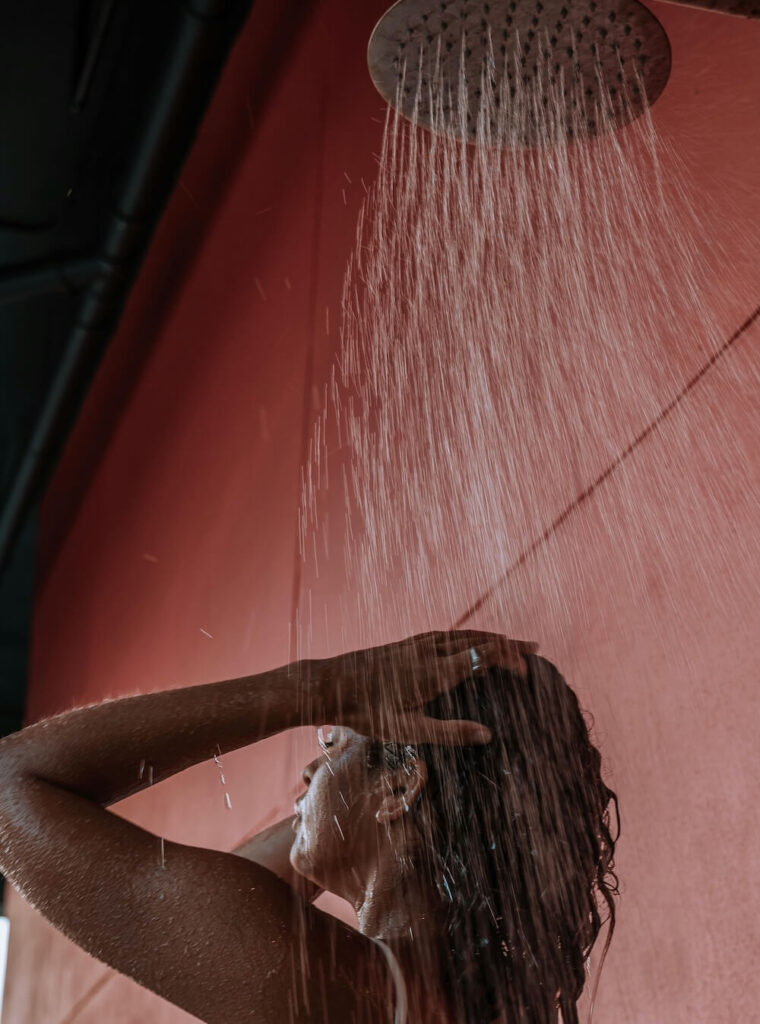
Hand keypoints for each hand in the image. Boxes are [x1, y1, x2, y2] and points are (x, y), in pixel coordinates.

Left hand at [311, 630, 537, 747]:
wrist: (329, 684)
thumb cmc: (367, 713)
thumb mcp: (408, 731)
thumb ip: (449, 732)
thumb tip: (488, 734)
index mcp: (436, 671)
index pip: (484, 656)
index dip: (510, 659)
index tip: (528, 671)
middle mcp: (429, 651)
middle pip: (477, 640)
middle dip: (508, 643)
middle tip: (534, 648)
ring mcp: (416, 645)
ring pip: (461, 634)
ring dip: (488, 637)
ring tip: (509, 642)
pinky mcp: (405, 644)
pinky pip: (444, 634)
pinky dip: (466, 636)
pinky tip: (466, 641)